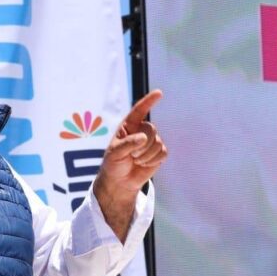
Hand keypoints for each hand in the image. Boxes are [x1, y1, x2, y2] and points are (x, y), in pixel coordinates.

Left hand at [92, 90, 166, 240]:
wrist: (120, 181)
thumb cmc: (113, 164)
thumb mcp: (114, 154)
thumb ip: (128, 144)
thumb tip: (144, 137)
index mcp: (128, 126)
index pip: (139, 110)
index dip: (149, 101)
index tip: (159, 93)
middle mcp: (141, 130)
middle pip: (151, 130)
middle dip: (142, 146)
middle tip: (131, 156)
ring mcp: (152, 141)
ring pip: (158, 143)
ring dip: (146, 156)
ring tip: (135, 161)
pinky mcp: (159, 152)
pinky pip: (163, 153)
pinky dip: (153, 161)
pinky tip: (144, 164)